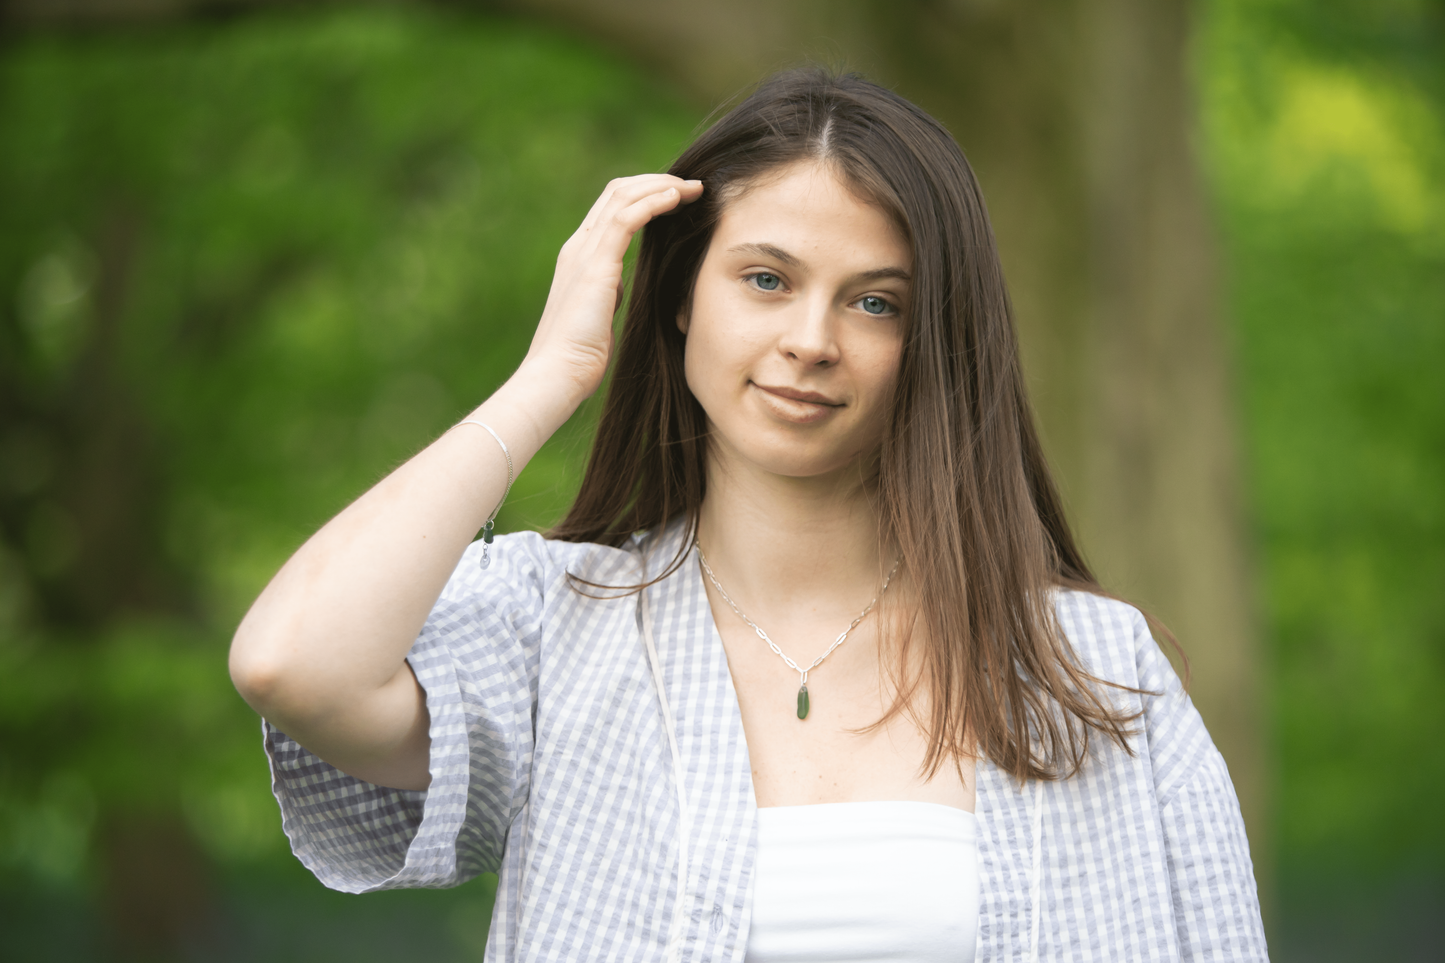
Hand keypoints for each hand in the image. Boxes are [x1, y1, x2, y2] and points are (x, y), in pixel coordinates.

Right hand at [521, 174, 703, 401]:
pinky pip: (628, 217)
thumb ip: (607, 291)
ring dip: (662, 186)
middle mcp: (578, 247)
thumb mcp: (597, 313)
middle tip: (690, 186)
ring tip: (692, 188)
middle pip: (617, 192)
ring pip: (623, 196)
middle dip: (656, 182)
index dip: (644, 195)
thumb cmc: (578, 355)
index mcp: (578, 257)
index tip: (677, 199)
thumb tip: (619, 284)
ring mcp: (584, 252)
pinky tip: (677, 198)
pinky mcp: (596, 264)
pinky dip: (655, 201)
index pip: (611, 207)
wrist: (556, 373)